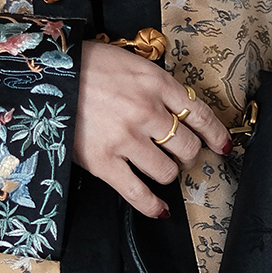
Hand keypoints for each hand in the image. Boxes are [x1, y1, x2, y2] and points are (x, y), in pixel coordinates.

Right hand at [73, 40, 231, 217]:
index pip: (200, 114)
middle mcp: (147, 111)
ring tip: (158, 168)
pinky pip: (137, 193)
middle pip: (187, 147)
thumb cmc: (87, 65)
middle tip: (179, 155)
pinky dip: (152, 206)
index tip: (223, 145)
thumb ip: (156, 86)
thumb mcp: (130, 63)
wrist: (48, 74)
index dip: (216, 135)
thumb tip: (178, 110)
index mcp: (156, 83)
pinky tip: (159, 209)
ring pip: (167, 171)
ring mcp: (126, 138)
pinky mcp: (104, 162)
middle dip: (187, 155)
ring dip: (167, 173)